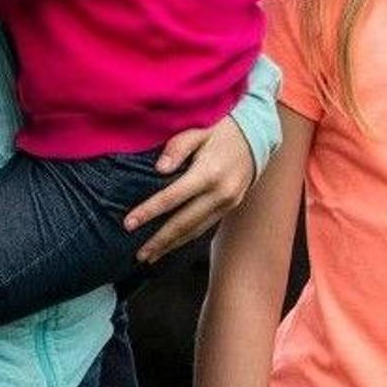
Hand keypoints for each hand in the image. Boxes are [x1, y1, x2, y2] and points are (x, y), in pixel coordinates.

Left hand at [122, 120, 254, 261]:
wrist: (256, 136)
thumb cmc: (221, 130)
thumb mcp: (199, 130)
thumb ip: (178, 147)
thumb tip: (159, 169)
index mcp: (208, 173)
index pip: (172, 197)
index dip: (149, 212)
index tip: (129, 224)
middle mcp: (220, 193)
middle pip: (184, 222)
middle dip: (160, 240)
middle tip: (139, 255)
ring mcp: (228, 203)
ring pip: (195, 230)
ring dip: (172, 245)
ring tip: (150, 256)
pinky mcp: (230, 207)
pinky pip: (205, 226)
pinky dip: (187, 238)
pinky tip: (172, 244)